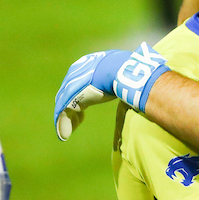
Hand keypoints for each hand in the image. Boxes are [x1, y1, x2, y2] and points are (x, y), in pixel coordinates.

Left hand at [54, 43, 168, 139]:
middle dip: (71, 109)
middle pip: (68, 94)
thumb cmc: (129, 71)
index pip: (78, 81)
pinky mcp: (70, 97)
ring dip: (66, 120)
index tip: (85, 107)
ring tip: (67, 133)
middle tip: (77, 122)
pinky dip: (62, 125)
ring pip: (64, 105)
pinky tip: (65, 135)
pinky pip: (62, 113)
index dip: (81, 95)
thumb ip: (123, 78)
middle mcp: (76, 73)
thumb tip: (136, 85)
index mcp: (87, 64)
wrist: (124, 71)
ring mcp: (71, 85)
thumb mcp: (123, 72)